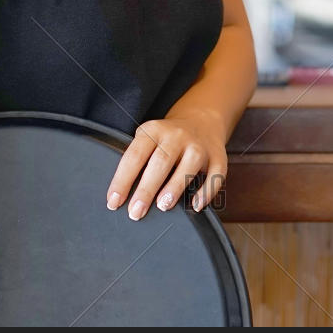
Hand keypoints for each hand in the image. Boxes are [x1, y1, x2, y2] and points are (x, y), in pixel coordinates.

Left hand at [106, 109, 228, 219]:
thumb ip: (137, 161)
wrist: (202, 121)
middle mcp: (177, 135)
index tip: (114, 202)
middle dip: (146, 189)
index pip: (135, 155)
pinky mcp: (218, 156)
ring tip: (163, 206)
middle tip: (136, 211)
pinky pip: (215, 175)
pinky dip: (207, 192)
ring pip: (188, 166)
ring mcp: (199, 145)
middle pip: (160, 161)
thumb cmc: (166, 140)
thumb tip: (119, 195)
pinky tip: (196, 206)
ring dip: (175, 187)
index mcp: (154, 130)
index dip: (122, 180)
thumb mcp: (148, 138)